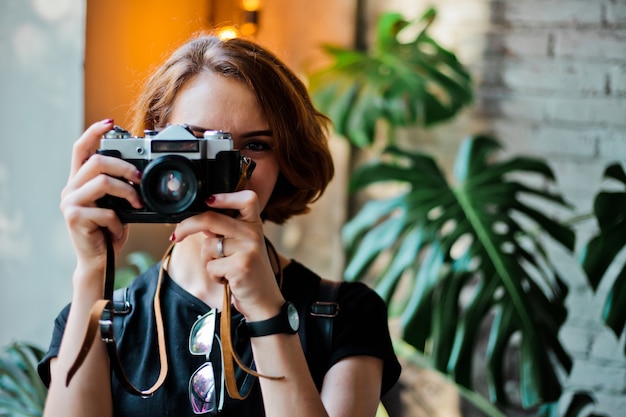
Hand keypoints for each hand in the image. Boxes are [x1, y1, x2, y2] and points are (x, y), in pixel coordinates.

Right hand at [60, 119, 142, 274]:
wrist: (99, 261)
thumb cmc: (109, 230)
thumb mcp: (116, 204)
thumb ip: (118, 186)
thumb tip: (139, 172)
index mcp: (80, 181)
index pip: (81, 148)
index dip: (94, 132)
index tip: (111, 122)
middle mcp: (70, 188)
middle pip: (97, 161)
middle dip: (125, 166)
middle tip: (140, 178)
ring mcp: (70, 202)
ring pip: (102, 182)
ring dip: (127, 192)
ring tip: (137, 204)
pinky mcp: (74, 218)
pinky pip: (105, 210)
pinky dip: (118, 220)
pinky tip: (118, 229)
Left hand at [170, 191, 284, 319]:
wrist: (263, 300)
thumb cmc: (247, 272)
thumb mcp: (241, 246)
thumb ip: (224, 231)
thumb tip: (195, 220)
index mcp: (254, 224)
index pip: (247, 198)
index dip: (226, 196)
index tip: (208, 200)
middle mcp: (253, 232)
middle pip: (211, 218)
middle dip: (187, 226)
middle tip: (175, 236)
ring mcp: (249, 248)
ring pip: (208, 245)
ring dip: (208, 260)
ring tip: (225, 268)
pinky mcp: (241, 265)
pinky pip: (211, 265)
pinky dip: (214, 275)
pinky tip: (228, 279)